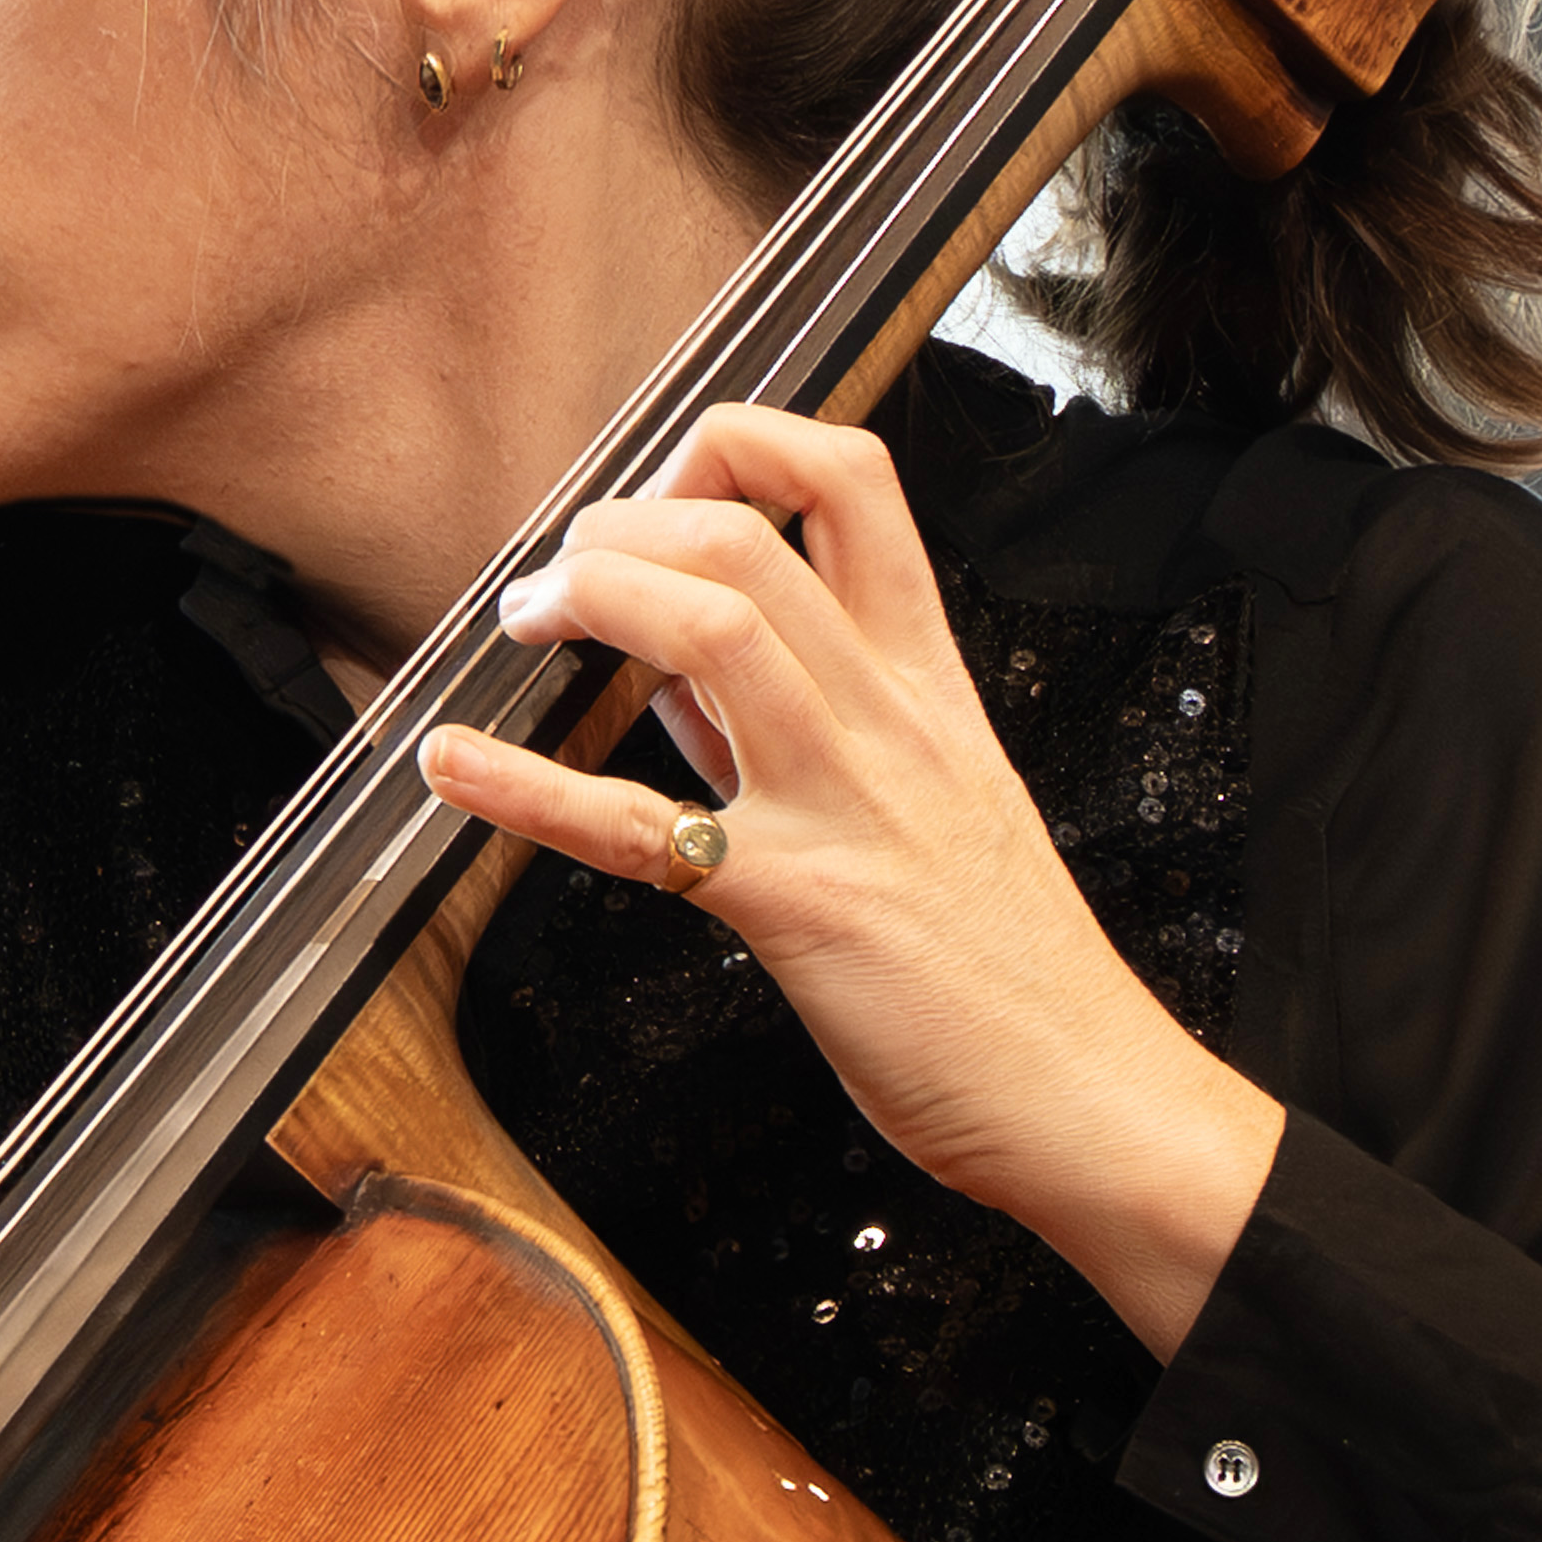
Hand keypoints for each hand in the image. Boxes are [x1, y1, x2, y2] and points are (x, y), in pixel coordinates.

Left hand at [420, 402, 1284, 1359]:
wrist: (1087, 1092)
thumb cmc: (1007, 963)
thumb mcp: (927, 798)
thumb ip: (799, 723)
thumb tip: (675, 671)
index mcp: (926, 680)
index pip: (850, 481)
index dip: (737, 448)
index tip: (660, 494)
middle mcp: (886, 720)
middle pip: (750, 535)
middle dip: (624, 525)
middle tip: (559, 577)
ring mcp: (843, 806)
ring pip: (715, 629)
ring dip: (589, 599)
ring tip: (525, 625)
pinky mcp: (796, 908)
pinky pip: (644, 832)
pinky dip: (529, 791)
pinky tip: (453, 765)